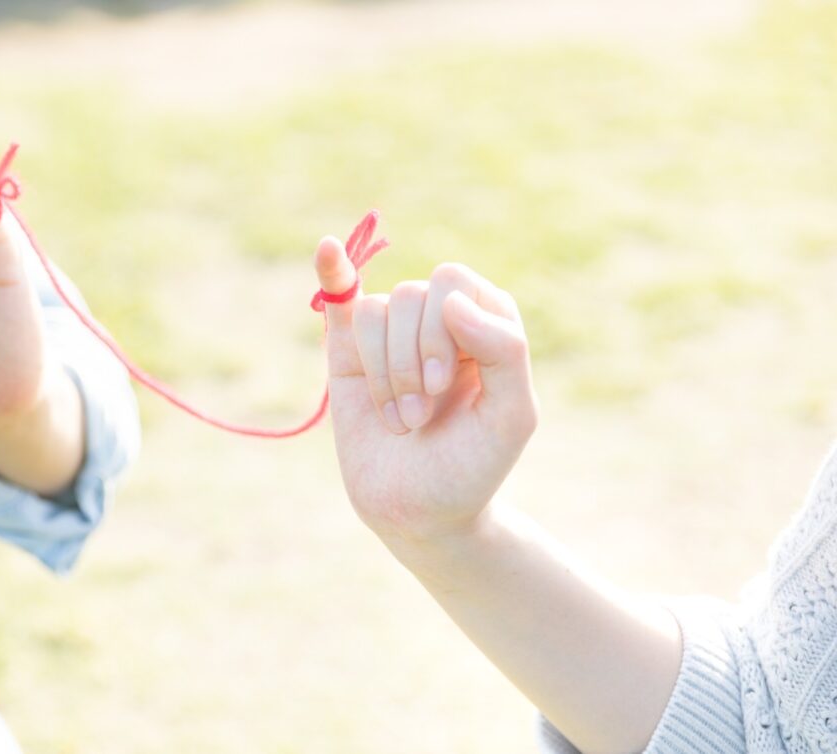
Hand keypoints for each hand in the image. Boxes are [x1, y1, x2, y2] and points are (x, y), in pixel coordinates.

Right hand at [313, 237, 538, 545]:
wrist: (420, 512)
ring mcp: (394, 333)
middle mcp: (440, 319)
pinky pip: (342, 297)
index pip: (457, 287)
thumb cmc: (472, 466)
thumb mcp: (510, 417)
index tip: (444, 386)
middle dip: (412, 357)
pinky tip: (328, 250)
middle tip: (421, 412)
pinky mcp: (349, 350)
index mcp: (487, 322)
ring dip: (385, 374)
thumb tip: (452, 302)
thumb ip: (504, 351)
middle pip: (413, 296)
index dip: (443, 331)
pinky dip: (334, 273)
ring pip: (377, 313)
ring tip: (401, 420)